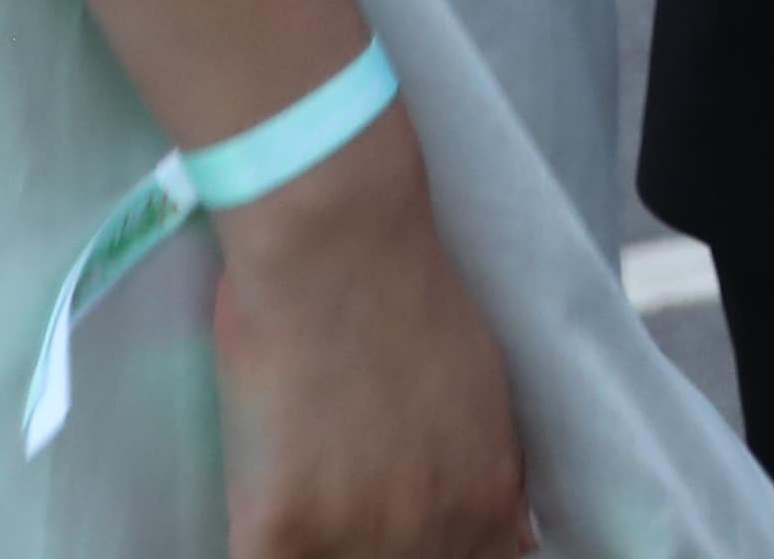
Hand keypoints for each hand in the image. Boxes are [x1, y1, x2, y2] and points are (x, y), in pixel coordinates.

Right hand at [209, 123, 533, 556]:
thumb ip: (487, 466)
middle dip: (372, 546)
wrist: (342, 244)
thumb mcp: (486, 386)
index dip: (438, 550)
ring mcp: (358, 535)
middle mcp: (432, 529)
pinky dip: (259, 539)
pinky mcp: (284, 529)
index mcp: (488, 497)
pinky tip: (259, 512)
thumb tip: (515, 532)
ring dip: (319, 543)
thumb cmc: (409, 293)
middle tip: (350, 497)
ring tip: (305, 494)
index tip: (403, 532)